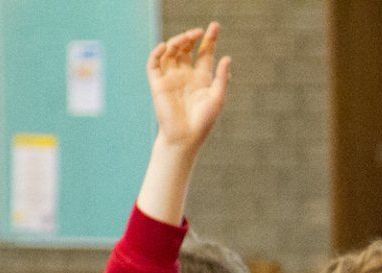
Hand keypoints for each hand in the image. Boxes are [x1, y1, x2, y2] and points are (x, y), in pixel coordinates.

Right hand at [148, 26, 230, 152]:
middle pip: (187, 49)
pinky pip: (154, 63)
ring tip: (187, 38)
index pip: (205, 53)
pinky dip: (158, 52)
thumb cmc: (204, 120)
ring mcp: (170, 77)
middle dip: (192, 38)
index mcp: (202, 77)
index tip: (215, 26)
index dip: (210, 39)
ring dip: (177, 42)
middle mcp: (185, 74)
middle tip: (199, 31)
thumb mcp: (217, 97)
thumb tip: (227, 57)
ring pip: (171, 52)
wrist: (186, 136)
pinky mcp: (157, 83)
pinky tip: (166, 46)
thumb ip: (221, 77)